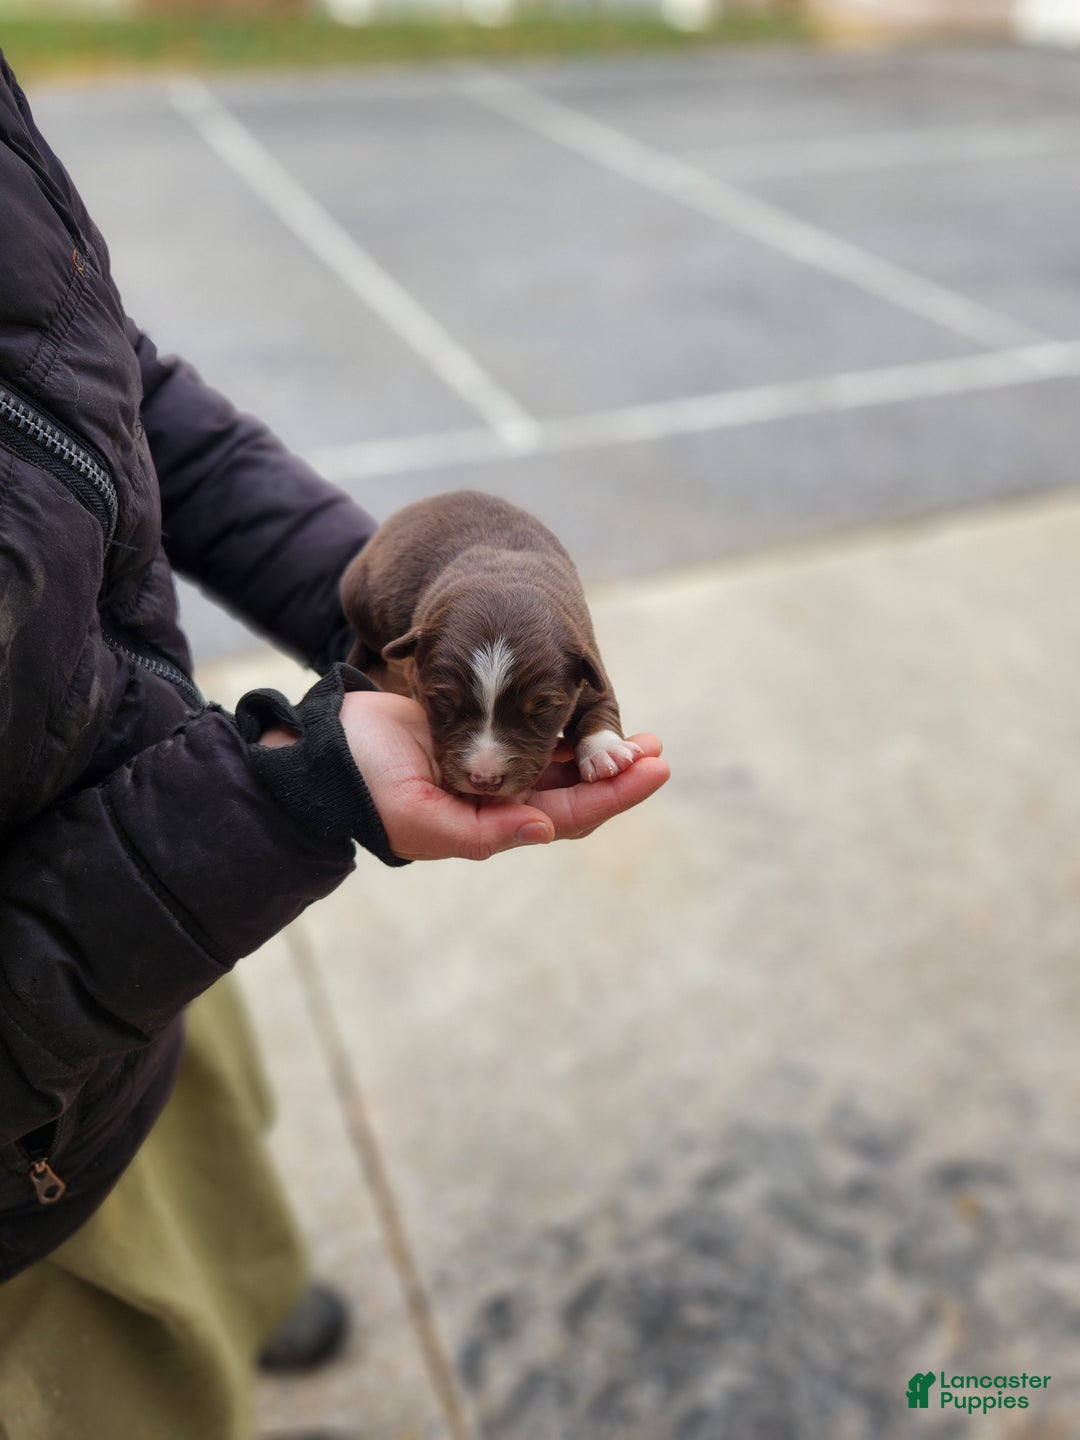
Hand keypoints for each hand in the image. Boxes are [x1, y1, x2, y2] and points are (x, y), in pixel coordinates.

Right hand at [337, 690, 667, 861]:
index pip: (567, 815)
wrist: (323, 751)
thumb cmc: (366, 786)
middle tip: (657, 748)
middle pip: (574, 791)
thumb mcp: (419, 817)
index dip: (613, 794)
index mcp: (489, 826)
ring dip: (597, 751)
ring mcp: (488, 770)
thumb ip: (482, 831)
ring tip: (638, 735)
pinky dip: (564, 730)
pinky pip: (533, 737)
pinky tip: (587, 717)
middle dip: (617, 772)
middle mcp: (496, 803)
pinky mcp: (476, 737)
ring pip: (558, 764)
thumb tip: (545, 827)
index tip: (654, 768)